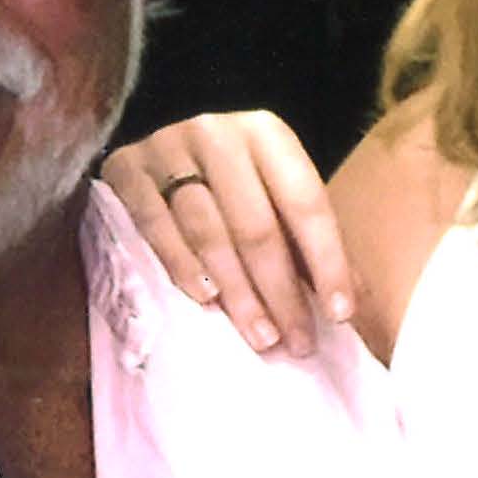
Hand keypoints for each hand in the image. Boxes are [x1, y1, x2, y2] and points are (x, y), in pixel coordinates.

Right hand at [101, 110, 361, 356]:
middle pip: (256, 225)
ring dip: (238, 293)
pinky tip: (206, 300)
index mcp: (267, 135)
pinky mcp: (125, 170)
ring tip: (261, 337)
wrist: (157, 140)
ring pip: (207, 231)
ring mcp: (166, 148)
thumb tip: (351, 307)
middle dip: (281, 292)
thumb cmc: (230, 182)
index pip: (305, 203)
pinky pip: (155, 226)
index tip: (341, 315)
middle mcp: (217, 134)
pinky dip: (182, 265)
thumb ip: (309, 245)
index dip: (327, 261)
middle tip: (297, 343)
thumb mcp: (276, 197)